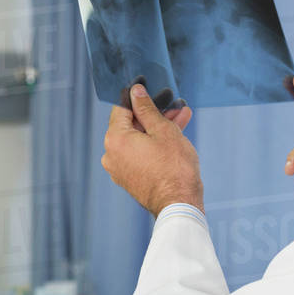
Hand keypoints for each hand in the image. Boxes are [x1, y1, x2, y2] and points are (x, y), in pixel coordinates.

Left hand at [101, 83, 200, 215]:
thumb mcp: (163, 130)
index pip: (121, 108)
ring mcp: (120, 168)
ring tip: (181, 116)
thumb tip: (136, 92)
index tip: (151, 89)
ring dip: (159, 127)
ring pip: (139, 139)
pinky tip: (176, 134)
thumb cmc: (173, 168)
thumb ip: (147, 109)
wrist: (179, 205)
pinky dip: (155, 144)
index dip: (137, 97)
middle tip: (174, 104)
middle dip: (154, 113)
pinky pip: (141, 154)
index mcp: (115, 139)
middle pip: (132, 125)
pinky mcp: (131, 178)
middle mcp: (112, 154)